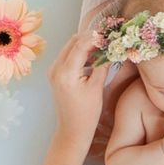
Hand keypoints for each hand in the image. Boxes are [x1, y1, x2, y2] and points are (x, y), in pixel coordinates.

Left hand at [47, 31, 109, 146]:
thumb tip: (110, 48)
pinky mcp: (55, 74)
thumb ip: (102, 65)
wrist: (72, 130)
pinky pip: (68, 56)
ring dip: (86, 44)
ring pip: (70, 47)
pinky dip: (80, 53)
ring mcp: (53, 70)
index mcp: (66, 73)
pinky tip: (93, 57)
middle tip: (107, 39)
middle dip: (90, 38)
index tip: (109, 34)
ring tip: (103, 48)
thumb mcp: (97, 88)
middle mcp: (56, 68)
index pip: (80, 45)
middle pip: (73, 42)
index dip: (96, 37)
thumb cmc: (86, 114)